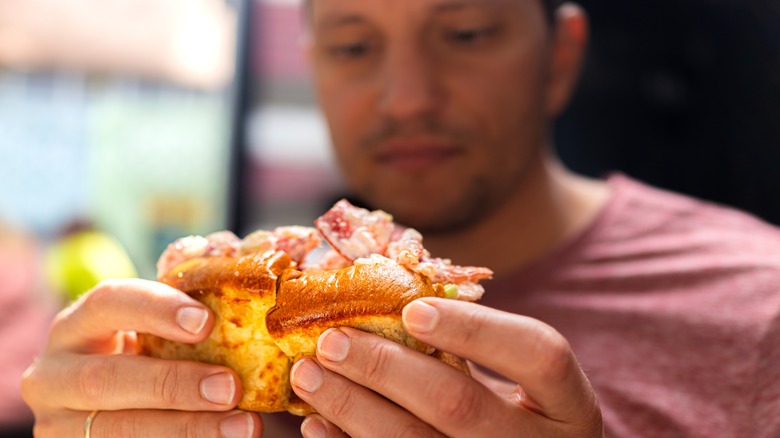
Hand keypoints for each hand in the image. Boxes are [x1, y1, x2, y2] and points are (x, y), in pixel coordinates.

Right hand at [21, 279, 261, 437]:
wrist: (113, 413)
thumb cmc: (143, 360)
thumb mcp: (150, 334)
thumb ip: (182, 310)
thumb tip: (230, 266)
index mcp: (76, 326)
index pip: (107, 302)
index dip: (155, 308)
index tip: (206, 321)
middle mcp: (52, 375)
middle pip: (105, 379)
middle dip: (173, 385)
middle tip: (231, 388)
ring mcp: (58, 424)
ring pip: (118, 429)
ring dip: (187, 428)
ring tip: (244, 426)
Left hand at [290, 298, 602, 436]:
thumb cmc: (514, 414)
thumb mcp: (515, 383)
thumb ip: (473, 347)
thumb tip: (384, 293)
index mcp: (569, 406)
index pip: (539, 356)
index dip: (476, 329)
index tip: (412, 309)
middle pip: (460, 405)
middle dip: (386, 368)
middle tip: (332, 340)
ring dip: (352, 408)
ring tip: (310, 375)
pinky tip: (318, 425)